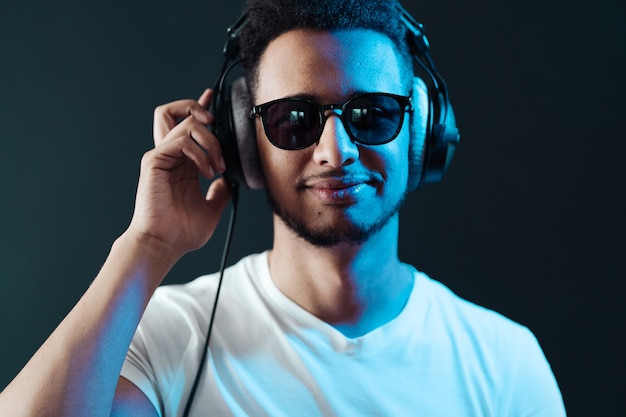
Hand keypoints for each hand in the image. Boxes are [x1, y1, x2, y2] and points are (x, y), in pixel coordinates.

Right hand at [127, 89, 231, 259]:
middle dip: (203, 112)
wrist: (165, 244)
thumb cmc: (182, 232)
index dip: (200, 108)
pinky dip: (200, 153)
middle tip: (219, 134)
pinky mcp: (154, 160)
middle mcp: (171, 156)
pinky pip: (181, 140)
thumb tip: (229, 182)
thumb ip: (220, 193)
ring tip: (217, 167)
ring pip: (186, 123)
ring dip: (210, 141)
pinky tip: (207, 172)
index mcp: (183, 164)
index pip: (190, 128)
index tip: (211, 97)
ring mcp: (161, 156)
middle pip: (180, 113)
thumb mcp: (211, 209)